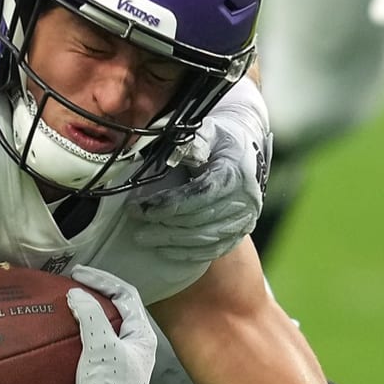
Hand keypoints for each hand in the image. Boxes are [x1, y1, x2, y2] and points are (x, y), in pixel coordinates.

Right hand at [65, 265, 155, 383]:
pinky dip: (79, 334)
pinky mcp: (106, 377)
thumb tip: (76, 294)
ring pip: (106, 328)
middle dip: (96, 294)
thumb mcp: (100, 345)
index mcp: (144, 339)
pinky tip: (63, 334)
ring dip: (88, 313)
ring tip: (68, 304)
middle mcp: (137, 350)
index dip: (103, 279)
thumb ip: (90, 314)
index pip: (127, 295)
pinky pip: (93, 345)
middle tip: (74, 284)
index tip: (78, 274)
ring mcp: (122, 365)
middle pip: (118, 310)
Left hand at [128, 78, 270, 263]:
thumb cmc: (221, 137)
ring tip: (144, 239)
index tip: (138, 209)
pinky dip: (190, 253)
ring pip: (205, 238)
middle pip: (199, 220)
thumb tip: (176, 154)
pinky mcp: (241, 231)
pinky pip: (216, 249)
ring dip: (172, 242)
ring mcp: (245, 218)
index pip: (197, 195)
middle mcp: (245, 199)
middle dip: (163, 226)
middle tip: (135, 229)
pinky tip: (166, 251)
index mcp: (234, 173)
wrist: (248, 147)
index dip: (166, 205)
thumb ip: (193, 142)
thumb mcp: (208, 130)